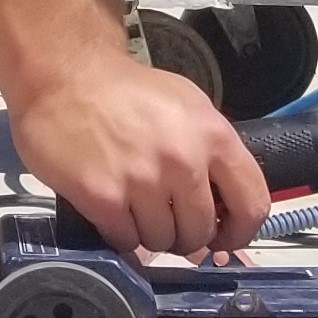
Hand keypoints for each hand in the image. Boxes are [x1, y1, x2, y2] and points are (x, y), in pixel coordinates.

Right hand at [7, 44, 271, 258]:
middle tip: (167, 221)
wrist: (64, 76)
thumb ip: (210, 152)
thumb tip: (222, 206)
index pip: (252, 203)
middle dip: (186, 235)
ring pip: (163, 241)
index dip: (240, 231)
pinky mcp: (104, 198)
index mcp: (212, 135)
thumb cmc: (124, 90)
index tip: (224, 237)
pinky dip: (120, 234)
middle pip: (201, 231)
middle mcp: (183, 161)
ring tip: (135, 210)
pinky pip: (126, 241)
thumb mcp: (186, 104)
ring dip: (150, 234)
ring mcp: (143, 181)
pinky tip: (112, 210)